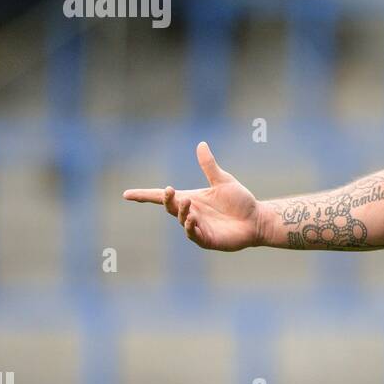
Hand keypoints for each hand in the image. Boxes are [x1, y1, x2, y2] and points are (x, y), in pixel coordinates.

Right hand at [122, 142, 263, 251]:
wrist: (257, 219)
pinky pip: (194, 234)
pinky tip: (192, 220)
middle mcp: (190, 213)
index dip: (144, 196)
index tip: (126, 194)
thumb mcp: (223, 181)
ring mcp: (197, 227)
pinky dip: (190, 227)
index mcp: (191, 199)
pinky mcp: (207, 239)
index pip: (162, 197)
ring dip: (181, 212)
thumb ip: (209, 166)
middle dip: (166, 200)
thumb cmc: (240, 201)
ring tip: (188, 203)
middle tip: (169, 191)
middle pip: (170, 207)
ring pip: (181, 220)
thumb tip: (201, 144)